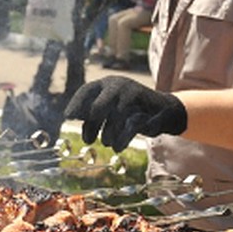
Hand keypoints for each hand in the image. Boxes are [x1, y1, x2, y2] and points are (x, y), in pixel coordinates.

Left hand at [65, 76, 186, 150]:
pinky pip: (131, 125)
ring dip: (108, 133)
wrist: (163, 111)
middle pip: (99, 106)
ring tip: (106, 143)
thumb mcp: (109, 109)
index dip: (76, 104)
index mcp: (106, 84)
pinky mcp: (146, 108)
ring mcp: (133, 95)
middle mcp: (118, 85)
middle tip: (88, 141)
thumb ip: (92, 112)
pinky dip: (122, 138)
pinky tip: (117, 147)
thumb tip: (71, 118)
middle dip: (92, 125)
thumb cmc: (129, 111)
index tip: (69, 118)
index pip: (86, 91)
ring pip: (115, 116)